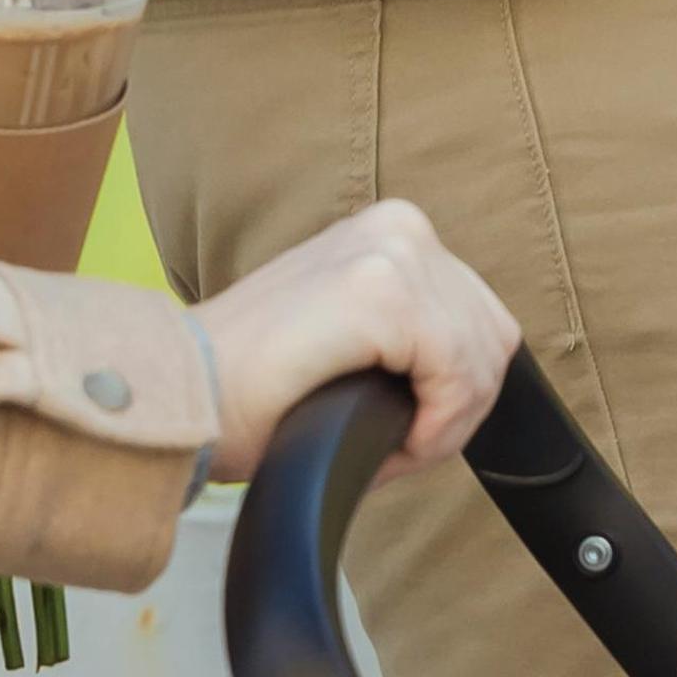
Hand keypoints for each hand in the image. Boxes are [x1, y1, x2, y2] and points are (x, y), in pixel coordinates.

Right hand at [193, 198, 520, 479]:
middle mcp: (399, 227)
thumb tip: (471, 381)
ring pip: (480, 361)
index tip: (410, 432)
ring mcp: (391, 254)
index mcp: (392, 231)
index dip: (457, 393)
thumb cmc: (252, 387)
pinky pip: (457, 378)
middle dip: (457, 409)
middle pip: (492, 338)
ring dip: (446, 424)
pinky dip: (437, 428)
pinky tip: (393, 445)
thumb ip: (408, 336)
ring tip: (392, 449)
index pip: (479, 318)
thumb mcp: (350, 337)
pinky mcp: (382, 295)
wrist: (185, 396)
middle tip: (402, 448)